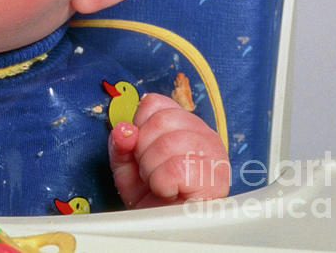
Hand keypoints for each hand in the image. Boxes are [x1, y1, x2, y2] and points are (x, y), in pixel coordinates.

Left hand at [108, 93, 229, 207]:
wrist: (171, 231)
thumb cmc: (154, 200)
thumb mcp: (128, 168)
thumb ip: (121, 145)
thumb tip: (123, 130)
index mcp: (185, 125)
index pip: (153, 103)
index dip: (139, 127)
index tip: (142, 151)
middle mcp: (204, 134)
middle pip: (159, 120)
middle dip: (143, 151)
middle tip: (151, 171)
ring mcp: (214, 154)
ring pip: (166, 144)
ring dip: (152, 170)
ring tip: (161, 183)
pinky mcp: (214, 176)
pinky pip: (174, 169)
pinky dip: (162, 184)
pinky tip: (170, 191)